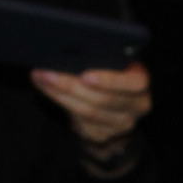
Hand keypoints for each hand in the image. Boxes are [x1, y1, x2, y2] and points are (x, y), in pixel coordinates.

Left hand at [33, 64, 150, 151]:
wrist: (112, 99)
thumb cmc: (109, 70)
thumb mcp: (112, 60)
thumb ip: (101, 56)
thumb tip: (71, 47)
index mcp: (140, 82)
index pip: (133, 83)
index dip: (110, 81)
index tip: (85, 75)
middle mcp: (137, 105)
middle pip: (103, 100)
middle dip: (71, 85)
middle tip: (47, 73)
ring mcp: (121, 124)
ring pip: (88, 113)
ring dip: (60, 95)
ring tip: (41, 79)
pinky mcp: (104, 135)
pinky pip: (81, 123)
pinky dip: (61, 105)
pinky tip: (46, 91)